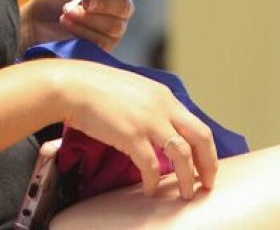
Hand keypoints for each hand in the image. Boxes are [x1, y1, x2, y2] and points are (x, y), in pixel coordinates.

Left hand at [20, 0, 159, 52]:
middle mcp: (116, 8)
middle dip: (105, 5)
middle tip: (84, 3)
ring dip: (87, 19)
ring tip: (66, 13)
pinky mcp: (102, 48)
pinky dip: (83, 31)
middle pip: (126, 8)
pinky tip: (67, 24)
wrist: (34, 24)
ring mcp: (111, 29)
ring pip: (114, 27)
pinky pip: (102, 41)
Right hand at [53, 59, 217, 199]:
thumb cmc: (95, 87)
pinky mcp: (131, 135)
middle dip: (208, 164)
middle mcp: (162, 106)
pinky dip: (153, 181)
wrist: (71, 86)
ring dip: (187, 177)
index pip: (197, 125)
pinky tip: (149, 189)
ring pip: (182, 154)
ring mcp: (148, 120)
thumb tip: (159, 129)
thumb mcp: (134, 90)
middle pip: (200, 137)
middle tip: (206, 183)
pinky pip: (151, 165)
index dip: (205, 149)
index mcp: (164, 96)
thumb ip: (151, 106)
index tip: (205, 165)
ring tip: (185, 193)